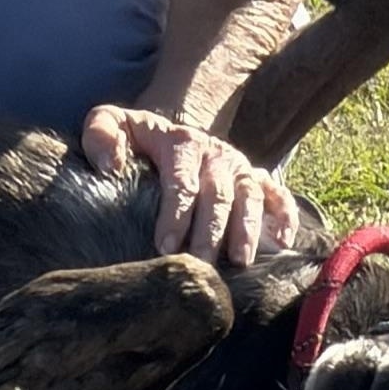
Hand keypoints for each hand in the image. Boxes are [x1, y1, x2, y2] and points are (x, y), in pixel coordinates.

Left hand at [78, 105, 299, 268]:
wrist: (172, 131)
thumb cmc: (137, 139)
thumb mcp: (115, 123)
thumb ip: (102, 133)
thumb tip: (110, 166)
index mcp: (181, 143)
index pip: (181, 181)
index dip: (174, 215)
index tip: (164, 245)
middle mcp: (216, 154)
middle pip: (218, 195)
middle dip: (210, 232)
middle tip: (201, 265)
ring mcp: (240, 167)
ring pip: (251, 197)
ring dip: (247, 229)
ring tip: (239, 261)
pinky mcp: (257, 179)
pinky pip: (280, 196)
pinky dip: (286, 216)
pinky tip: (283, 243)